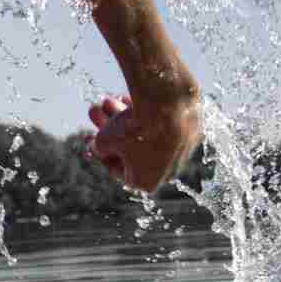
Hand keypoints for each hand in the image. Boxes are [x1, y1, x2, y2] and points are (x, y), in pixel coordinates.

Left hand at [86, 92, 200, 192]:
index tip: (89, 137)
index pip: (117, 169)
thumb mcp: (103, 141)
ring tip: (106, 100)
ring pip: (145, 135)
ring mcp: (182, 153)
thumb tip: (100, 148)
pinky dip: (145, 114)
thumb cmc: (132, 130)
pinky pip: (163, 125)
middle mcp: (167, 172)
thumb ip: (99, 147)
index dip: (99, 152)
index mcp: (146, 183)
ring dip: (122, 118)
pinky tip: (127, 98)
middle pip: (131, 150)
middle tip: (95, 113)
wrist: (169, 106)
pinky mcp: (191, 132)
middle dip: (110, 130)